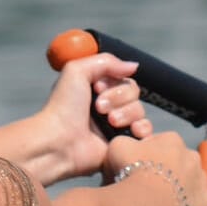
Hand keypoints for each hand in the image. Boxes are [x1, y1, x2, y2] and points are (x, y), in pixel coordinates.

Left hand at [39, 53, 152, 181]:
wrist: (60, 141)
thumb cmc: (63, 107)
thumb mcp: (76, 70)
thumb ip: (106, 61)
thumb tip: (133, 66)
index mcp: (96, 90)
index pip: (122, 77)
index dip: (113, 82)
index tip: (97, 88)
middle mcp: (108, 107)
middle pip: (134, 92)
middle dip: (118, 97)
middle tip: (98, 108)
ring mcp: (116, 126)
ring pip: (139, 111)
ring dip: (125, 114)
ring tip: (109, 122)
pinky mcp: (123, 144)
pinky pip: (146, 132)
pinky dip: (142, 129)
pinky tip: (130, 130)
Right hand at [102, 131, 206, 205]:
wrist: (146, 205)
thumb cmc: (131, 174)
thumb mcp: (118, 147)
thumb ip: (126, 142)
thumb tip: (129, 147)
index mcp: (172, 140)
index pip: (161, 143)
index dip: (148, 155)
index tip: (138, 168)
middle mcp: (191, 156)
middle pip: (179, 161)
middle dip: (168, 170)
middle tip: (150, 185)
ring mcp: (202, 179)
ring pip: (191, 181)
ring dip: (180, 188)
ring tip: (162, 201)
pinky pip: (199, 203)